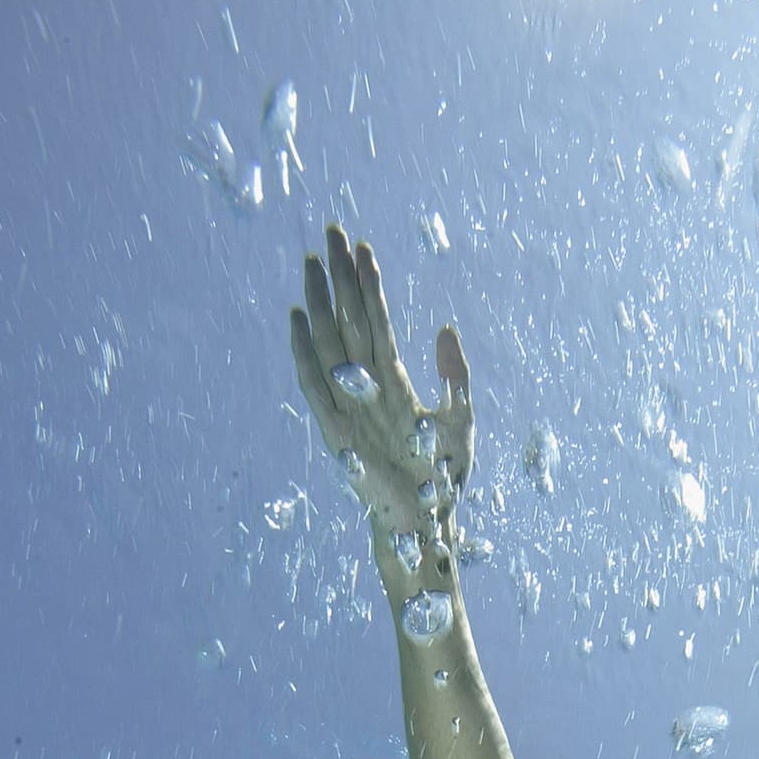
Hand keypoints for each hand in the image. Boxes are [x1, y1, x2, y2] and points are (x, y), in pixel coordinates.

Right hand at [290, 224, 473, 596]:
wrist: (423, 525)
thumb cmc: (441, 480)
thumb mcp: (460, 422)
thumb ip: (455, 376)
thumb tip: (446, 327)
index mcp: (395, 383)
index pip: (378, 321)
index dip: (369, 285)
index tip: (361, 246)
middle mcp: (367, 389)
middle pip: (349, 321)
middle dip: (339, 278)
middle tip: (331, 233)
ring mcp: (349, 406)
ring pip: (330, 343)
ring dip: (321, 302)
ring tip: (313, 262)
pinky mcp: (336, 431)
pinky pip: (315, 385)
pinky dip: (305, 353)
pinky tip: (298, 320)